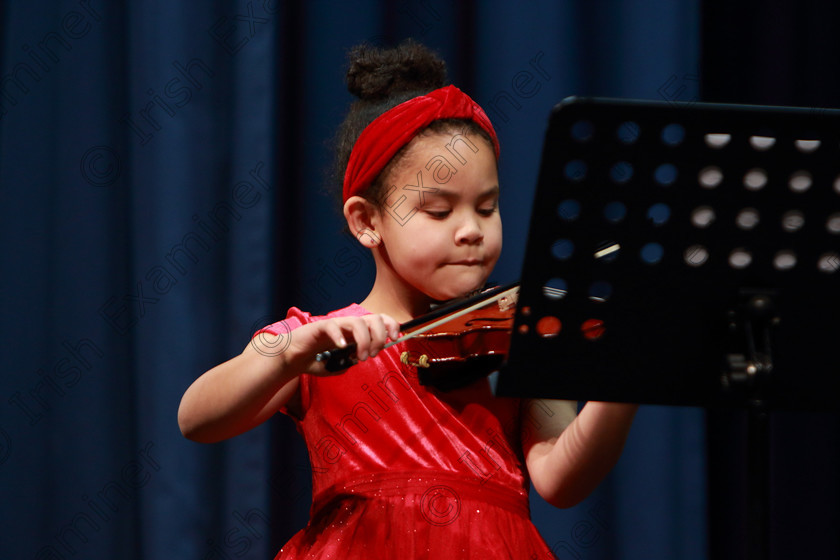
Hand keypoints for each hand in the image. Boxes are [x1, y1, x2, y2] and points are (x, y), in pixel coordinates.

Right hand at [279, 314, 400, 375]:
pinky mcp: (320, 327)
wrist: (293, 359)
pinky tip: (341, 347)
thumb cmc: (316, 360)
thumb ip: (350, 362)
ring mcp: (335, 325)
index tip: (396, 338)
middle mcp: (348, 325)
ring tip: (360, 357)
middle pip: (374, 318)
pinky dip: (340, 337)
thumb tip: (359, 360)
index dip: (392, 325)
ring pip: (358, 322)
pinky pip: (333, 326)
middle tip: (374, 354)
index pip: (379, 320)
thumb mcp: (339, 365)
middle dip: (380, 336)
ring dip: (364, 340)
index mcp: (356, 332)